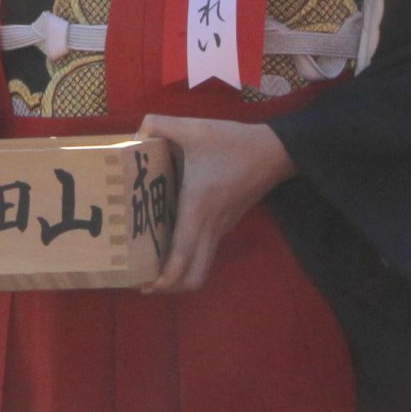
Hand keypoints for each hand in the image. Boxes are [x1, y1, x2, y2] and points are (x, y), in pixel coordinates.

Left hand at [138, 115, 295, 293]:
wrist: (274, 151)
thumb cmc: (233, 143)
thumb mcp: (194, 128)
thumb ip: (159, 124)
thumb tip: (136, 134)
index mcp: (198, 208)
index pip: (182, 257)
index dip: (163, 279)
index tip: (143, 285)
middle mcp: (210, 226)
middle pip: (194, 276)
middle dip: (168, 287)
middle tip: (143, 282)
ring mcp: (221, 228)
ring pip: (201, 267)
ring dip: (179, 275)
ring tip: (152, 266)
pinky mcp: (226, 224)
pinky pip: (205, 252)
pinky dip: (188, 259)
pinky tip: (170, 242)